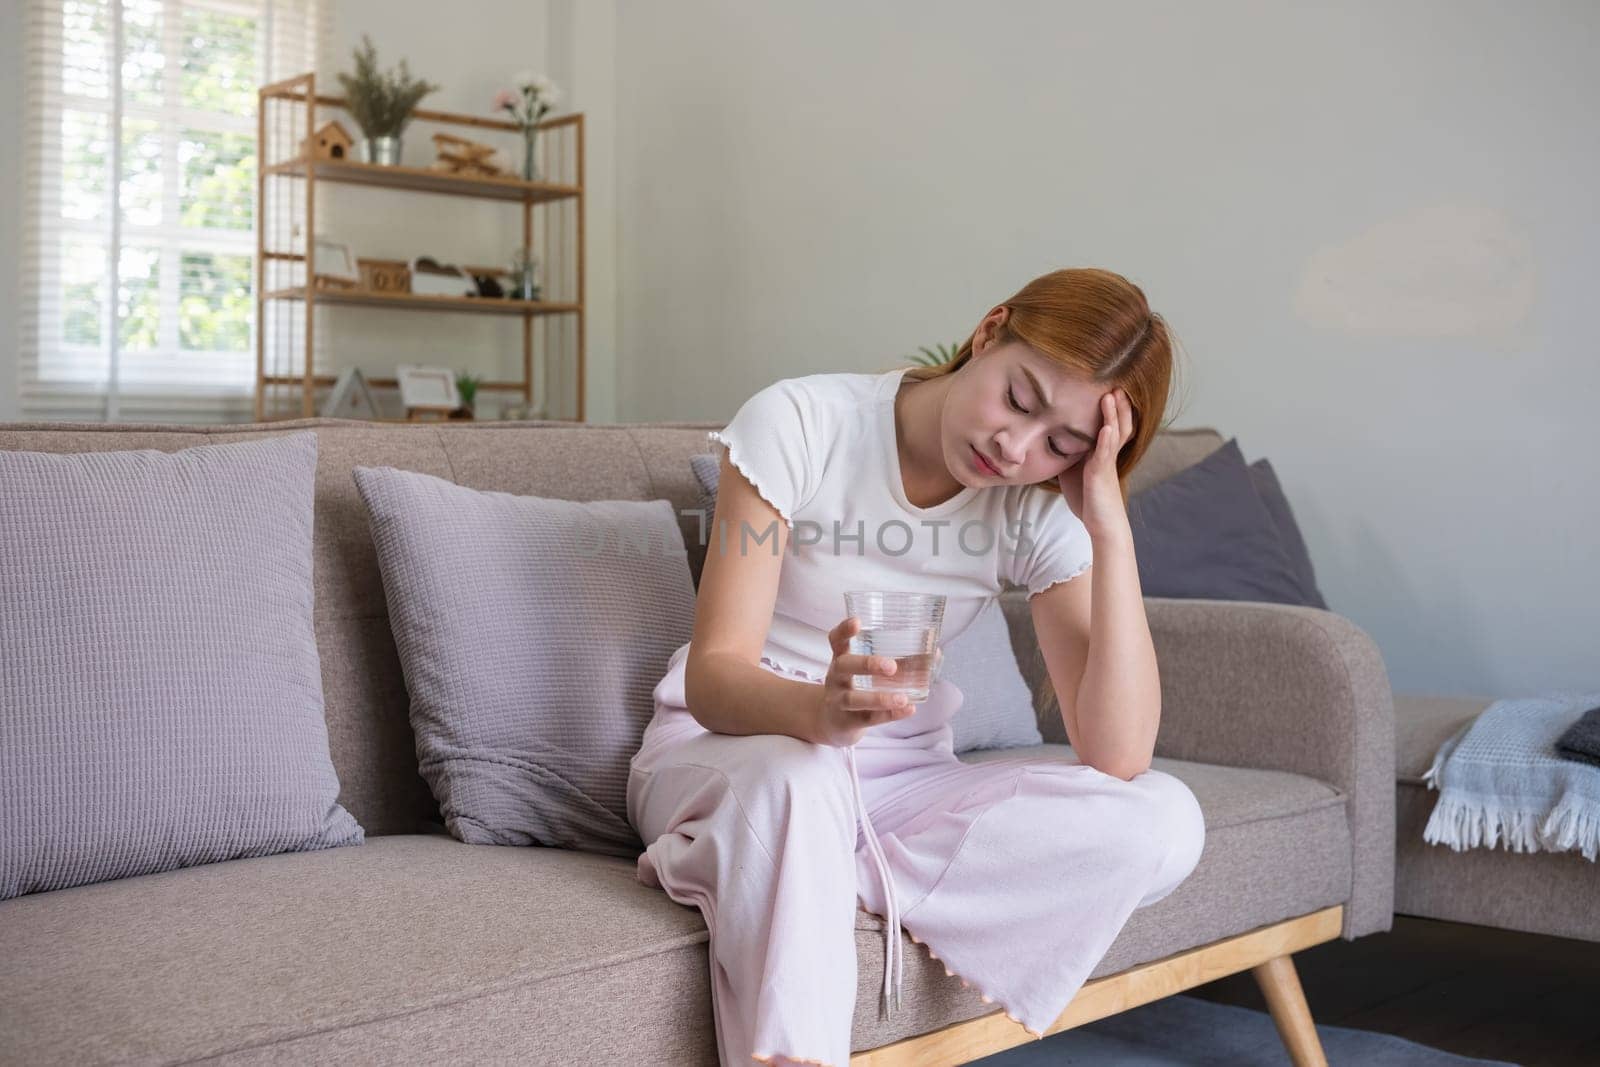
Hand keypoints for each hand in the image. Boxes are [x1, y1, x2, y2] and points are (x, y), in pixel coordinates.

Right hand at [812, 616, 918, 747]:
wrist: (830, 722)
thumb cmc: (854, 687)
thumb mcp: (861, 671)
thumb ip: (893, 660)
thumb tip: (934, 653)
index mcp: (841, 659)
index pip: (836, 640)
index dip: (844, 630)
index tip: (858, 621)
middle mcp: (836, 678)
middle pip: (843, 666)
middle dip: (867, 664)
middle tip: (892, 666)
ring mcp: (838, 701)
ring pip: (854, 699)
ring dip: (879, 698)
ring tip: (903, 698)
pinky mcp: (847, 722)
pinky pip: (868, 719)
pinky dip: (889, 715)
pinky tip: (908, 710)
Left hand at [1058, 387, 1134, 536]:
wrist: (1101, 525)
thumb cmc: (1088, 498)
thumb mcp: (1073, 469)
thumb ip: (1067, 453)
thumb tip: (1046, 439)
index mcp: (1102, 451)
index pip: (1108, 422)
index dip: (1109, 405)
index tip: (1104, 384)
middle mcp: (1108, 454)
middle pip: (1118, 422)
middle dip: (1117, 403)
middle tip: (1115, 381)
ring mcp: (1107, 463)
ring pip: (1114, 434)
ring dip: (1113, 414)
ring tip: (1111, 395)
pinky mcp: (1102, 475)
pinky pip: (1106, 455)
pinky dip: (1106, 440)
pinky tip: (1105, 428)